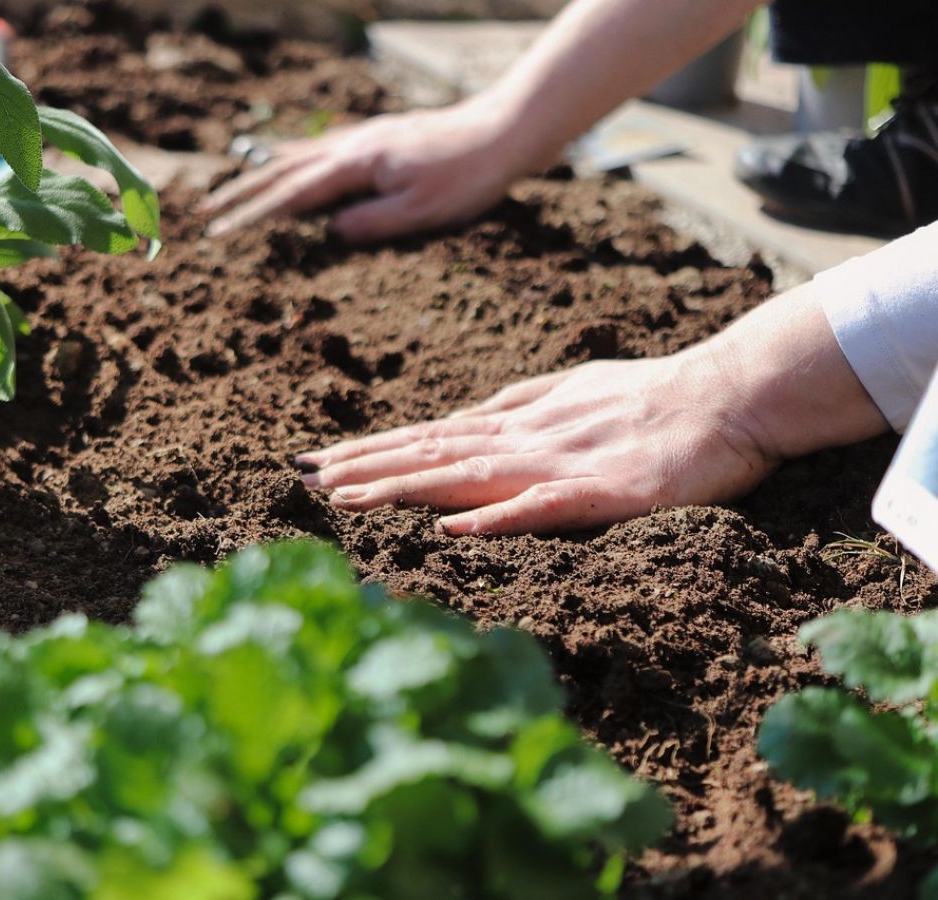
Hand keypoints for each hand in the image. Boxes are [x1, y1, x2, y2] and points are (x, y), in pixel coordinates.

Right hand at [201, 99, 535, 242]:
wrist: (502, 132)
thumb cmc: (467, 176)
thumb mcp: (421, 211)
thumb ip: (372, 223)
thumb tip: (330, 233)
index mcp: (357, 165)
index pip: (292, 195)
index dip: (253, 215)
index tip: (220, 232)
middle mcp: (353, 146)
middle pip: (284, 171)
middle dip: (242, 193)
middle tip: (206, 212)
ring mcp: (364, 139)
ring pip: (299, 156)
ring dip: (261, 174)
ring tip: (232, 188)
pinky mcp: (377, 138)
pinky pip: (321, 148)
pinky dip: (294, 157)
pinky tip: (288, 160)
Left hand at [296, 350, 775, 534]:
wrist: (731, 393)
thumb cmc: (653, 395)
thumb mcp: (571, 392)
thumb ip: (517, 406)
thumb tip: (464, 418)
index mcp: (519, 422)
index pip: (429, 437)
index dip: (371, 450)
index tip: (317, 461)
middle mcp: (526, 439)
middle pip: (431, 453)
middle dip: (364, 467)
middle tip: (301, 478)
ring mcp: (562, 463)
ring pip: (468, 476)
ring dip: (404, 486)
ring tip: (345, 498)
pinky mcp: (604, 492)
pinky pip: (543, 506)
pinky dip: (495, 517)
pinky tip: (451, 527)